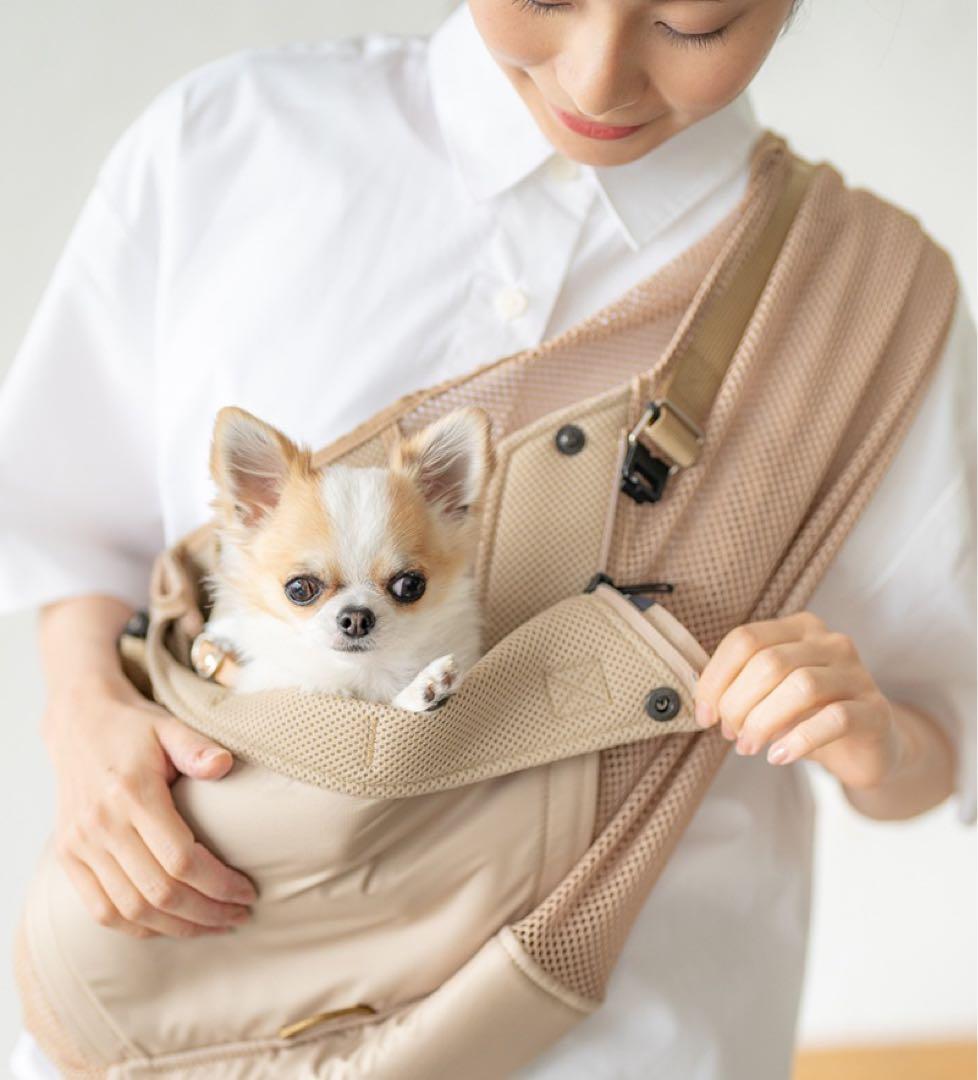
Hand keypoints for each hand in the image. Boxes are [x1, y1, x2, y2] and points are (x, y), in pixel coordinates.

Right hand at [44, 669, 257, 939]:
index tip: (247, 890)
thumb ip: (197, 747)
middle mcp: (102, 825)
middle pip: (158, 893)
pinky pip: (101, 910)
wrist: (79, 723)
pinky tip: (171, 925)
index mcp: (132, 795)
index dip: (218, 884)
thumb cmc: (134, 728)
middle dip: (206, 912)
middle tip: (240, 914)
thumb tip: (225, 765)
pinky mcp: (69, 857)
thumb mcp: (169, 726)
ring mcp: (81, 845)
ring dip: (176, 927)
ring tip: (214, 924)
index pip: (180, 859)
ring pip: (130, 910)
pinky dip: (137, 927)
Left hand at [693, 611, 904, 789]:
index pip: (745, 639)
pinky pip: (834, 718)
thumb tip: (704, 704)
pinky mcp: (876, 711)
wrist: (868, 746)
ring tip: (748, 745)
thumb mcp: (770, 695)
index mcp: (799, 628)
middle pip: (769, 662)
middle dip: (737, 703)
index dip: (716, 678)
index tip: (705, 714)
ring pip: (801, 686)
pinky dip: (798, 739)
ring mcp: (857, 675)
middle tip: (729, 734)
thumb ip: (740, 688)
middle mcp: (831, 642)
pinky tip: (778, 755)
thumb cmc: (808, 717)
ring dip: (763, 721)